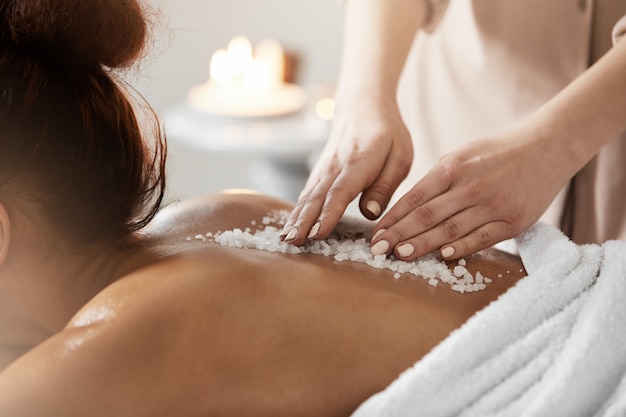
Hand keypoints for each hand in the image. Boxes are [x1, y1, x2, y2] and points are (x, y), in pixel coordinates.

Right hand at [282, 95, 413, 244]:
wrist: (362, 105)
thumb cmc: (387, 133)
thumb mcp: (399, 157)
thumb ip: (385, 186)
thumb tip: (370, 213)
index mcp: (359, 163)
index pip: (340, 192)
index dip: (329, 214)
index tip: (318, 233)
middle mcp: (335, 166)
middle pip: (318, 197)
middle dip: (305, 221)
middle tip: (295, 242)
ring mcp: (324, 169)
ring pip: (307, 196)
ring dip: (296, 218)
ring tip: (286, 238)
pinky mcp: (319, 172)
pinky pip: (306, 193)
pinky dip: (296, 210)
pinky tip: (289, 226)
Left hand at [371, 132, 570, 259]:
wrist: (547, 149)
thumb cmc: (496, 154)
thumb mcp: (461, 155)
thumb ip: (436, 180)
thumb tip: (408, 208)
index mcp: (453, 168)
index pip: (415, 198)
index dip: (393, 218)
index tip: (375, 233)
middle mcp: (470, 186)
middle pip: (427, 216)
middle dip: (399, 234)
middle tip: (377, 250)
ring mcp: (493, 204)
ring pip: (451, 229)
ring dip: (423, 245)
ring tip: (400, 255)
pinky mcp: (513, 221)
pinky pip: (482, 238)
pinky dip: (462, 248)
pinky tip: (443, 256)